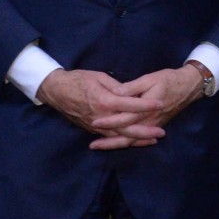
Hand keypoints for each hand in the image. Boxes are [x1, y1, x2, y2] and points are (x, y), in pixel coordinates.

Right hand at [37, 68, 164, 147]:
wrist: (56, 91)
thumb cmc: (78, 80)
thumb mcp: (98, 77)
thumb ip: (116, 86)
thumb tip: (130, 93)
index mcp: (103, 100)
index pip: (129, 104)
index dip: (146, 105)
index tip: (160, 104)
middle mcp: (101, 116)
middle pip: (126, 127)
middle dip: (145, 131)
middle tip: (161, 132)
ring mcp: (96, 126)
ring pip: (119, 136)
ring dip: (137, 139)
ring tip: (153, 139)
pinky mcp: (92, 129)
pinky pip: (110, 138)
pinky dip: (123, 140)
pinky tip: (135, 141)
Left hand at [88, 65, 204, 149]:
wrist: (189, 86)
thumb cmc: (169, 80)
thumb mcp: (150, 79)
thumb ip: (132, 87)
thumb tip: (115, 92)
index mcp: (147, 109)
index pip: (125, 118)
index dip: (109, 121)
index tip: (95, 122)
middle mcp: (150, 121)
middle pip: (127, 136)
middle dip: (109, 141)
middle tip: (92, 145)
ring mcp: (153, 125)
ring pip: (133, 140)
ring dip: (116, 144)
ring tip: (99, 146)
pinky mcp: (155, 126)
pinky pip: (139, 138)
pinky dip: (127, 143)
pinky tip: (116, 143)